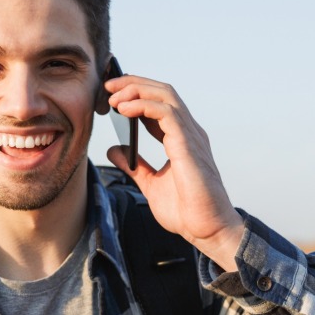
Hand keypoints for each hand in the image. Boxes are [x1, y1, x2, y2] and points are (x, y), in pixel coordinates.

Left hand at [105, 75, 244, 270]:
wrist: (206, 230)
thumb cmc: (188, 211)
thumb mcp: (151, 184)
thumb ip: (135, 165)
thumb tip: (116, 149)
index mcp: (181, 139)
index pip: (159, 103)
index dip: (136, 94)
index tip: (111, 95)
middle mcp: (188, 132)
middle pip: (162, 91)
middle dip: (134, 83)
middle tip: (108, 86)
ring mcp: (191, 136)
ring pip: (165, 95)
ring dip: (136, 90)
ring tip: (114, 97)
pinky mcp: (189, 145)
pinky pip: (167, 113)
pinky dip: (144, 105)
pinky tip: (124, 109)